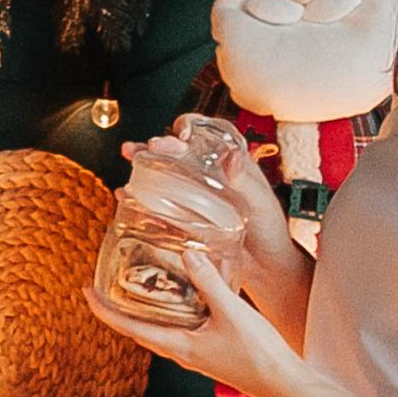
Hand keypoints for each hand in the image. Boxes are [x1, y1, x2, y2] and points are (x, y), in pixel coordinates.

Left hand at [88, 244, 301, 396]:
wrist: (286, 383)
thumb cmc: (258, 354)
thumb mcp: (231, 311)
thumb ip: (209, 281)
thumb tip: (187, 252)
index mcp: (177, 346)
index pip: (128, 327)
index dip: (104, 310)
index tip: (85, 291)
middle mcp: (181, 352)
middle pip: (139, 328)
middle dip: (120, 307)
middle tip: (105, 283)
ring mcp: (195, 353)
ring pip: (160, 327)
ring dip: (145, 309)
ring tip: (138, 284)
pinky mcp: (211, 350)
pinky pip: (182, 327)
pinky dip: (174, 309)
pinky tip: (184, 294)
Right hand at [121, 132, 298, 274]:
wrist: (265, 269)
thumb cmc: (270, 232)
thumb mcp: (262, 203)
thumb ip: (246, 182)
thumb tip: (231, 157)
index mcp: (230, 165)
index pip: (207, 135)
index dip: (192, 127)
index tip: (181, 133)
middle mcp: (208, 177)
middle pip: (179, 152)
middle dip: (158, 144)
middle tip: (148, 147)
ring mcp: (193, 198)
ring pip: (164, 174)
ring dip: (144, 164)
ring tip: (129, 157)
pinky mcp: (182, 220)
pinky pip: (157, 205)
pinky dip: (139, 199)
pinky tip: (126, 195)